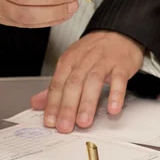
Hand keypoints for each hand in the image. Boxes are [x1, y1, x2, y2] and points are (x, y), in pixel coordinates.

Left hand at [30, 31, 144, 132]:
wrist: (119, 32)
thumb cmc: (94, 52)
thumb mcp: (71, 65)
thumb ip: (56, 87)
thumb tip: (37, 103)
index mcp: (69, 62)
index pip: (57, 85)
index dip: (53, 105)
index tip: (50, 122)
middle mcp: (84, 61)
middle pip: (73, 85)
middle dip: (67, 108)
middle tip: (65, 126)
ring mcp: (104, 62)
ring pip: (93, 82)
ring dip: (87, 103)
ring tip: (84, 121)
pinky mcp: (121, 64)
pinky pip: (119, 80)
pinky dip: (116, 94)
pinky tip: (113, 108)